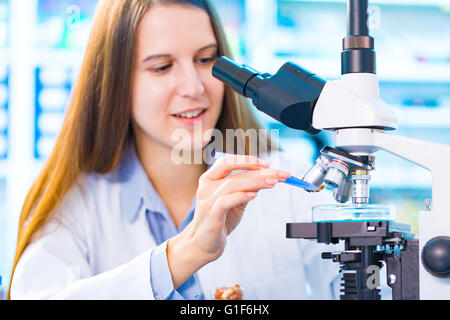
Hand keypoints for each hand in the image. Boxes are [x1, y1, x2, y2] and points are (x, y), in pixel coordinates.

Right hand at [166, 155, 290, 287]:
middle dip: (260, 172)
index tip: (267, 164)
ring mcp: (207, 201)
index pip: (228, 162)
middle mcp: (206, 187)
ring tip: (273, 182)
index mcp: (210, 179)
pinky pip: (225, 202)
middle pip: (234, 173)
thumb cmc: (221, 219)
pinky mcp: (211, 216)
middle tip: (280, 174)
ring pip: (232, 184)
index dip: (247, 160)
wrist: (204, 243)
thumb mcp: (236, 200)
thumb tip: (268, 175)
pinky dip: (241, 196)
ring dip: (255, 182)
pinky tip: (254, 195)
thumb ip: (248, 187)